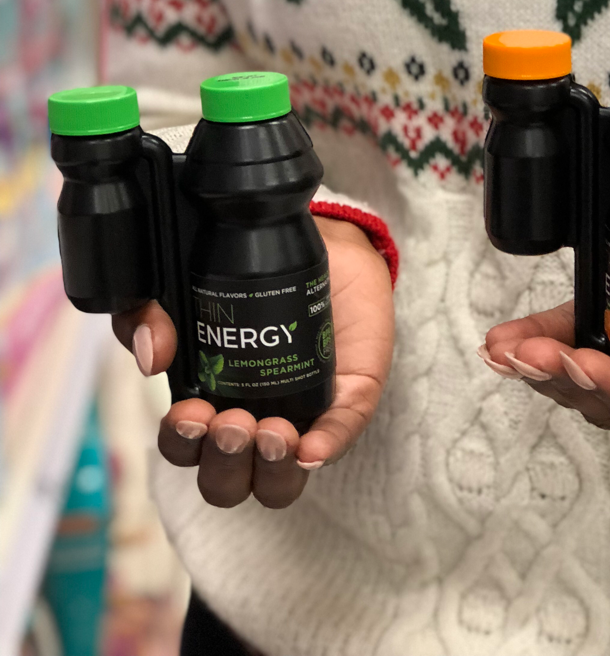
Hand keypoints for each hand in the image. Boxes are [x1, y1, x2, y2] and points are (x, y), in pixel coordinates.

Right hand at [112, 216, 393, 506]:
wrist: (319, 239)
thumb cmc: (248, 275)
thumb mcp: (181, 287)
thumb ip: (146, 314)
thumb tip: (151, 354)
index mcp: (208, 403)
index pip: (185, 451)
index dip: (182, 444)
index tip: (189, 411)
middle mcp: (251, 422)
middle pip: (227, 484)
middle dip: (224, 463)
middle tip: (231, 422)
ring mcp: (302, 418)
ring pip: (281, 483)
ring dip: (271, 470)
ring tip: (271, 431)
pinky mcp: (349, 400)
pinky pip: (341, 437)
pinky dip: (325, 447)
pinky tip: (311, 447)